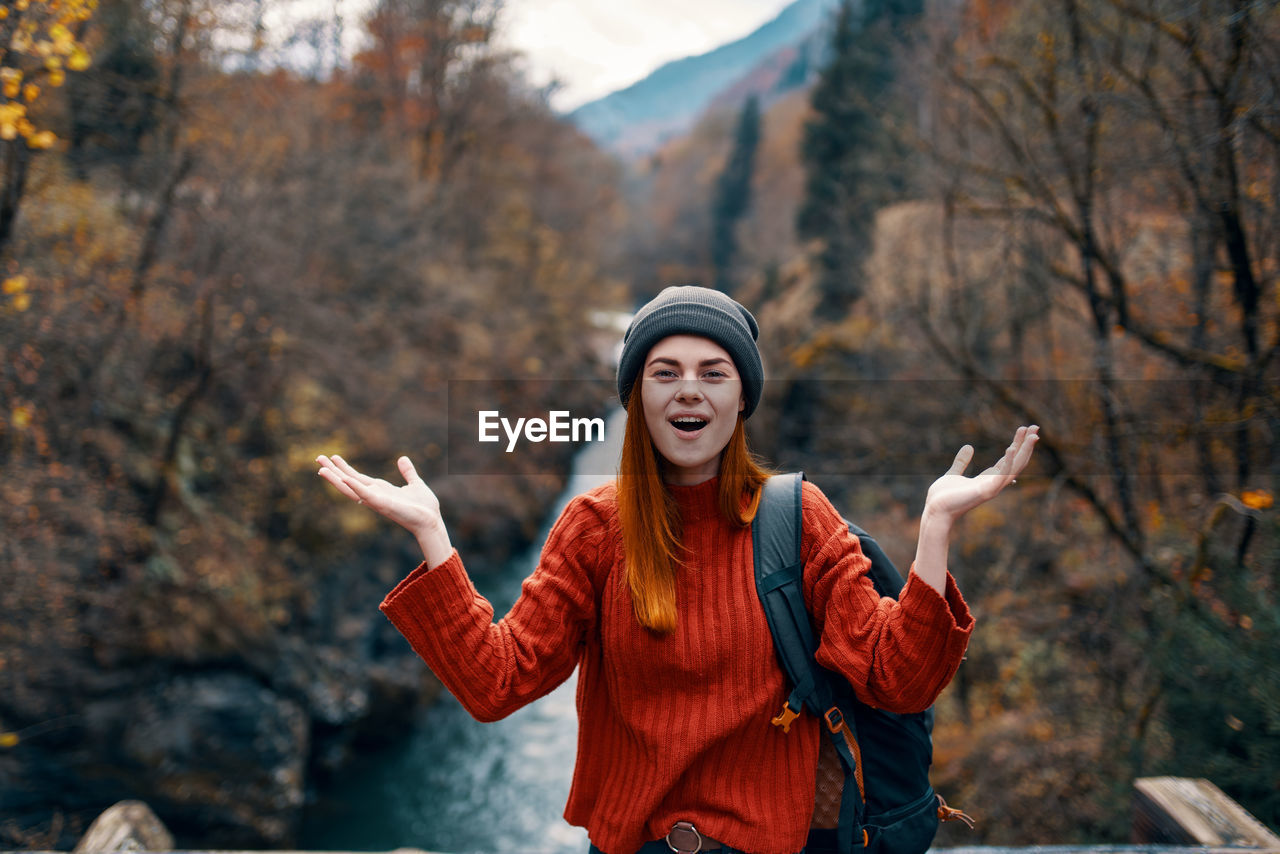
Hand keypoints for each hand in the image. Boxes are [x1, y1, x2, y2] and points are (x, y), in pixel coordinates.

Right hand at [316, 454, 452, 565]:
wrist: (431, 521)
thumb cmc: (424, 507)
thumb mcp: (415, 484)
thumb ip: (408, 472)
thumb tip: (402, 458)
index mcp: (380, 490)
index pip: (357, 477)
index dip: (344, 468)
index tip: (333, 456)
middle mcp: (374, 495)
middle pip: (348, 481)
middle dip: (333, 470)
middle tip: (318, 457)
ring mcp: (376, 501)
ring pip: (350, 489)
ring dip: (336, 479)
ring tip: (321, 468)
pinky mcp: (382, 504)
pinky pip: (365, 495)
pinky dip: (355, 487)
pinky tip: (344, 478)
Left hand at [922, 425, 1038, 524]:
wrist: (936, 511)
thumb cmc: (944, 497)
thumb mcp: (953, 474)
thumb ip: (962, 462)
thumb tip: (969, 446)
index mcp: (988, 479)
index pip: (1008, 460)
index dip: (1017, 445)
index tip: (1023, 429)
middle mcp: (994, 483)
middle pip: (1016, 462)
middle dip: (1026, 445)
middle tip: (1035, 426)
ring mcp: (992, 488)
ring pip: (1015, 468)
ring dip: (1025, 451)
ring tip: (1032, 435)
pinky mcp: (986, 492)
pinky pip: (1001, 476)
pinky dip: (1008, 463)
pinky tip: (1011, 448)